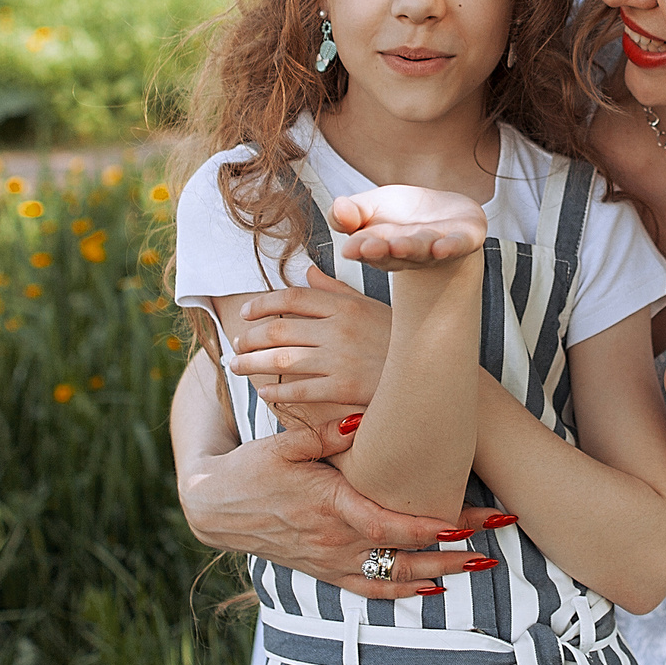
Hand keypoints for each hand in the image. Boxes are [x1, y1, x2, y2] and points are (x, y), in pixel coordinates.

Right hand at [178, 415, 514, 596]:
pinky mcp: (323, 570)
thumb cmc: (252, 467)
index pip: (388, 525)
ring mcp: (329, 561)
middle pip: (402, 556)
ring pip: (391, 579)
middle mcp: (334, 542)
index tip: (464, 525)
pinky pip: (367, 590)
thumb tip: (363, 418)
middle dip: (450, 553)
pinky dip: (401, 593)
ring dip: (436, 574)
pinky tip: (431, 588)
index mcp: (329, 508)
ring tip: (477, 567)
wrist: (216, 505)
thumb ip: (326, 434)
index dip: (428, 528)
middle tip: (491, 548)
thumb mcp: (285, 443)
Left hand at [225, 268, 390, 405]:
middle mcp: (339, 328)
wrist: (429, 374)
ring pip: (281, 360)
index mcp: (345, 305)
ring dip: (252, 364)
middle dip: (249, 337)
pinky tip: (266, 394)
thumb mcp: (372, 306)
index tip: (246, 313)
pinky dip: (277, 393)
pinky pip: (299, 390)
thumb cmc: (399, 339)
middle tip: (235, 344)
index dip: (262, 304)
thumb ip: (336, 290)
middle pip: (279, 329)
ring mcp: (341, 358)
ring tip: (236, 366)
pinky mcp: (344, 387)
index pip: (292, 298)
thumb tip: (307, 270)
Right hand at [330, 186, 485, 270]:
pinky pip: (457, 245)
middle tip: (371, 247)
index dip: (359, 249)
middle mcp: (407, 254)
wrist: (445, 215)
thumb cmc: (403, 215)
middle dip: (382, 250)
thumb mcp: (371, 206)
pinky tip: (442, 247)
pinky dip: (450, 247)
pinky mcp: (463, 240)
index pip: (366, 250)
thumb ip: (350, 212)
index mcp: (381, 248)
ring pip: (422, 250)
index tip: (350, 248)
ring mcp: (435, 249)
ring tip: (400, 244)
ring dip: (411, 248)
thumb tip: (337, 207)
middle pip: (393, 254)